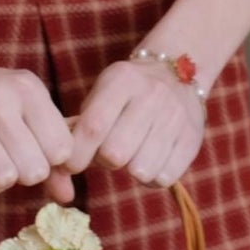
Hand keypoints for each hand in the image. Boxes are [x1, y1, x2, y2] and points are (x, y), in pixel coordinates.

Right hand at [0, 44, 77, 207]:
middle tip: (4, 158)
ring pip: (4, 179)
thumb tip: (68, 197)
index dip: (47, 160)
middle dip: (21, 175)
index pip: (62, 149)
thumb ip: (45, 143)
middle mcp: (2, 102)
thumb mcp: (15, 101)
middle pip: (35, 171)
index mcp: (27, 89)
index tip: (29, 152)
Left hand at [62, 57, 207, 189]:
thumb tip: (57, 169)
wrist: (177, 72)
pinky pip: (164, 177)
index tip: (71, 164)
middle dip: (104, 161)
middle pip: (115, 154)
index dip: (77, 154)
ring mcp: (176, 116)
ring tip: (132, 154)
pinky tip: (151, 159)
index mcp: (122, 80)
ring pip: (140, 170)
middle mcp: (152, 95)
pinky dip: (152, 177)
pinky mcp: (193, 138)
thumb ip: (78, 127)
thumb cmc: (126, 92)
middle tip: (107, 153)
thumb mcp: (101, 94)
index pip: (93, 127)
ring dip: (129, 170)